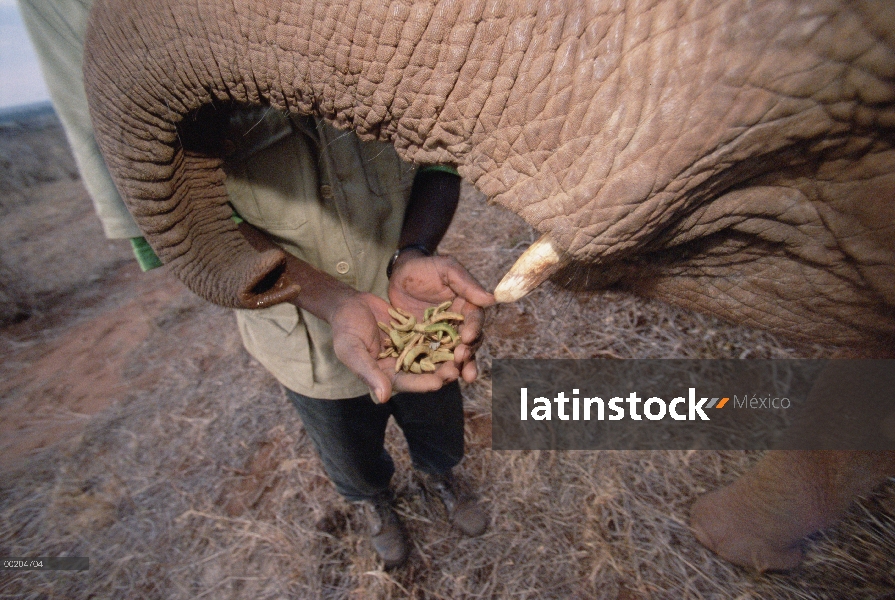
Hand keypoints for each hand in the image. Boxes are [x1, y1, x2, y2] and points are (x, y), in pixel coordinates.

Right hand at [329, 290, 461, 402]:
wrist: (349, 303)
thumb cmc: (345, 328)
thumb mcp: (352, 350)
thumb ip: (369, 373)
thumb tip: (384, 397)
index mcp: (384, 374)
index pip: (405, 383)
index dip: (421, 384)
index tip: (437, 383)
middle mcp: (399, 364)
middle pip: (422, 372)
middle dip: (440, 373)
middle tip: (456, 371)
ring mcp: (408, 348)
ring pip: (431, 355)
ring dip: (445, 357)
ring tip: (461, 355)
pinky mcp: (415, 333)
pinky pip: (431, 337)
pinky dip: (443, 337)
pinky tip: (458, 334)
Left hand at [388, 252, 494, 382]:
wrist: (399, 275)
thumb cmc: (425, 268)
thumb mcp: (446, 269)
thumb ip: (466, 283)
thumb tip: (491, 298)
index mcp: (467, 306)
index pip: (474, 320)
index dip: (473, 329)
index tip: (468, 337)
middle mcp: (459, 324)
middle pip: (468, 342)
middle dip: (467, 353)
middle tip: (461, 359)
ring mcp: (442, 336)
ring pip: (454, 354)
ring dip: (457, 366)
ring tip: (455, 376)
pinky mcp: (426, 343)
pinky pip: (432, 358)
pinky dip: (435, 368)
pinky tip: (435, 379)